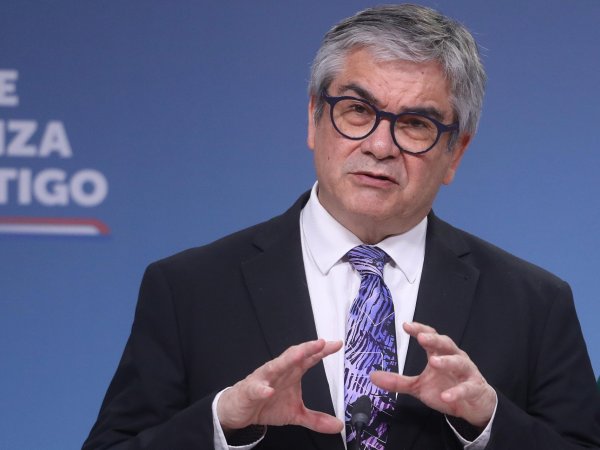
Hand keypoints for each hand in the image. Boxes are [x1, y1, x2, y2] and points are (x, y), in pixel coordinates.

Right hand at [217, 339, 343, 433]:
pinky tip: (268, 390)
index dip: (322, 351)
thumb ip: (316, 419)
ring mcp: (264, 379)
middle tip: (321, 343)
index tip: (337, 344)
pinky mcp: (250, 390)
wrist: (240, 409)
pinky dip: (262, 388)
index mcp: (291, 373)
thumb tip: (337, 425)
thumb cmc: (267, 403)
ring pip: (276, 366)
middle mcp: (279, 371)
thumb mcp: (295, 414)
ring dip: (287, 360)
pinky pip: (256, 388)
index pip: (309, 359)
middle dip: (307, 349)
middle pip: (294, 356)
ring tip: (300, 355)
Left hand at [371, 322, 495, 427]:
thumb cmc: (446, 388)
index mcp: (440, 354)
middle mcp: (455, 357)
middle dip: (434, 340)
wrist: (473, 405)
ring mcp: (467, 372)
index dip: (419, 329)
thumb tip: (372, 377)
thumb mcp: (419, 386)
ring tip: (433, 362)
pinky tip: (446, 396)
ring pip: (459, 362)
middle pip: (446, 344)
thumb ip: (398, 381)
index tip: (406, 325)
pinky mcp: (475, 388)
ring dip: (447, 361)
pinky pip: (467, 388)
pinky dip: (457, 392)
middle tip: (421, 337)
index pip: (430, 337)